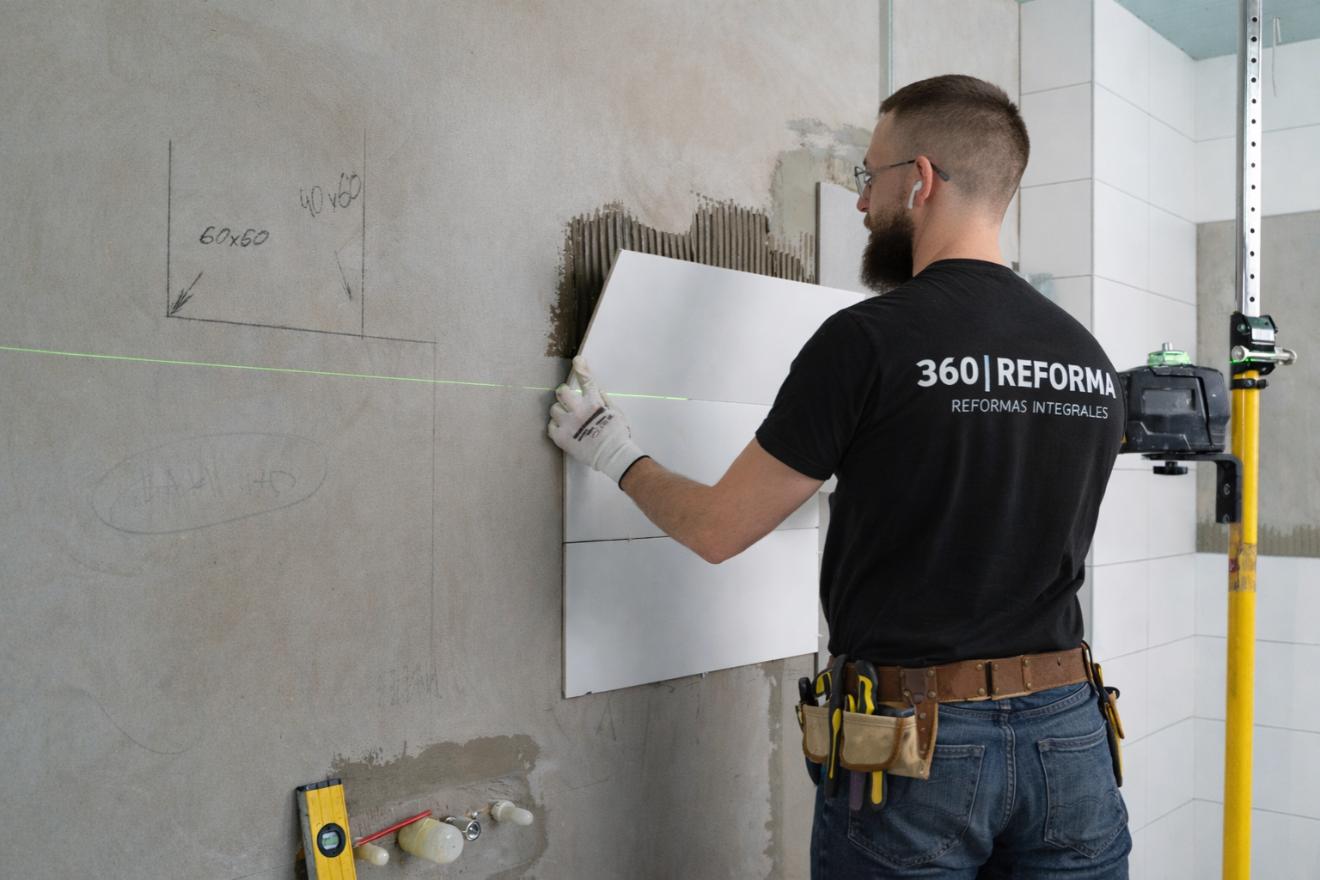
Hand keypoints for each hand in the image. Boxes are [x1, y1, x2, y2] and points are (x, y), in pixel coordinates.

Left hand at [547, 357, 646, 484]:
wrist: (613, 456)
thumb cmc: (617, 434)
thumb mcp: (616, 412)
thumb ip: (604, 399)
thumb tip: (595, 390)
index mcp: (594, 403)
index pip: (586, 380)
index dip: (581, 367)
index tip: (577, 360)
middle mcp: (579, 411)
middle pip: (561, 392)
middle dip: (564, 393)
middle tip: (568, 399)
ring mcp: (569, 424)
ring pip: (554, 409)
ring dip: (560, 411)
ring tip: (568, 418)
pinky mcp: (562, 438)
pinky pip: (550, 426)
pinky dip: (556, 425)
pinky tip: (564, 428)